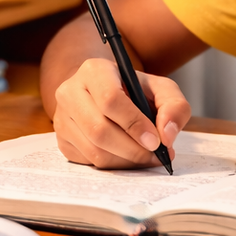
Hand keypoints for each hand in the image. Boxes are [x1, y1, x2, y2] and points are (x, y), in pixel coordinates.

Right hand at [53, 57, 190, 168]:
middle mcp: (70, 92)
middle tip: (156, 155)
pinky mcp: (62, 141)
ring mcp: (62, 118)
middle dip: (133, 149)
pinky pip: (89, 162)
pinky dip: (115, 165)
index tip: (156, 141)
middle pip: (100, 130)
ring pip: (94, 150)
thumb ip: (173, 105)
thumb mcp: (160, 87)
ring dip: (126, 161)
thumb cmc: (133, 89)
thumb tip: (167, 134)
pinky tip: (129, 157)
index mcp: (94, 70)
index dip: (134, 124)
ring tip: (147, 157)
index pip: (110, 100)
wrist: (103, 92)